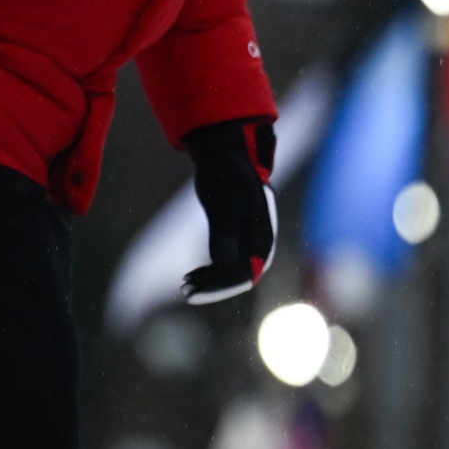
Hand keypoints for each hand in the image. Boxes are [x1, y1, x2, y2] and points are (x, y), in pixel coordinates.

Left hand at [181, 118, 276, 304]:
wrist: (225, 156)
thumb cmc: (226, 175)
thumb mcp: (224, 203)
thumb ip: (224, 234)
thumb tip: (222, 265)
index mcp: (263, 237)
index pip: (245, 273)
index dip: (220, 286)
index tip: (196, 292)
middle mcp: (260, 245)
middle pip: (240, 277)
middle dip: (214, 287)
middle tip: (186, 292)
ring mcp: (250, 243)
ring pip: (232, 273)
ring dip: (210, 281)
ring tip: (185, 284)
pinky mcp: (238, 239)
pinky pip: (227, 264)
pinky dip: (210, 272)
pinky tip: (192, 275)